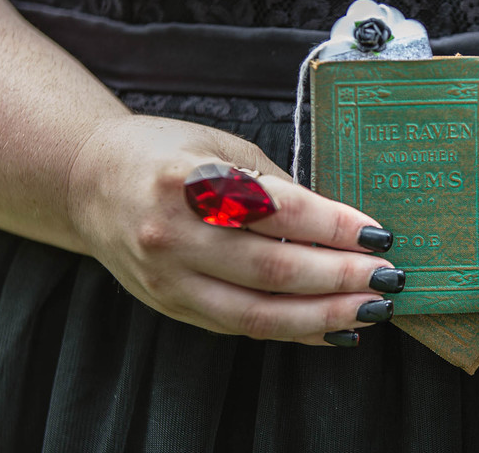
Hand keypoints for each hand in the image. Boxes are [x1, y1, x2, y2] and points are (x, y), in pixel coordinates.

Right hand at [67, 114, 401, 346]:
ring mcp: (169, 280)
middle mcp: (173, 236)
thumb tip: (337, 226)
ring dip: (324, 316)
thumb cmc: (165, 155)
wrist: (89, 182)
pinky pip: (241, 327)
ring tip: (373, 309)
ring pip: (259, 313)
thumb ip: (274, 186)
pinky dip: (292, 331)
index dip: (335, 227)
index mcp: (188, 182)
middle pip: (273, 269)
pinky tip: (332, 328)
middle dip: (340, 278)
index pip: (279, 211)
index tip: (379, 234)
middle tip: (388, 277)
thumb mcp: (220, 147)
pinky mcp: (172, 307)